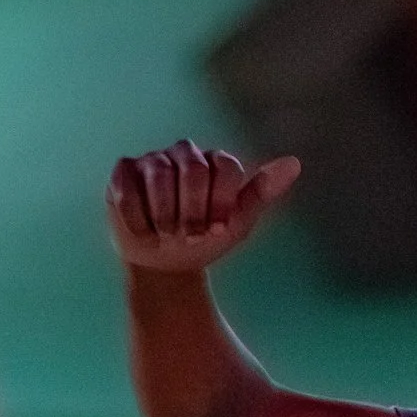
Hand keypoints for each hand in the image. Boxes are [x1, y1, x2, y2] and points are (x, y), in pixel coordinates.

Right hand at [107, 143, 299, 272]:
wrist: (169, 264)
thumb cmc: (207, 239)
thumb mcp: (239, 223)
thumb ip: (263, 192)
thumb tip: (294, 163)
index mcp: (215, 161)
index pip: (226, 167)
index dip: (222, 204)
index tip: (217, 230)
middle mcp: (185, 153)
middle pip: (194, 170)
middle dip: (194, 212)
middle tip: (191, 235)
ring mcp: (152, 160)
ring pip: (159, 176)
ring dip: (166, 217)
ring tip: (168, 235)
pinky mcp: (123, 173)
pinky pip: (128, 188)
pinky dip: (139, 218)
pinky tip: (146, 232)